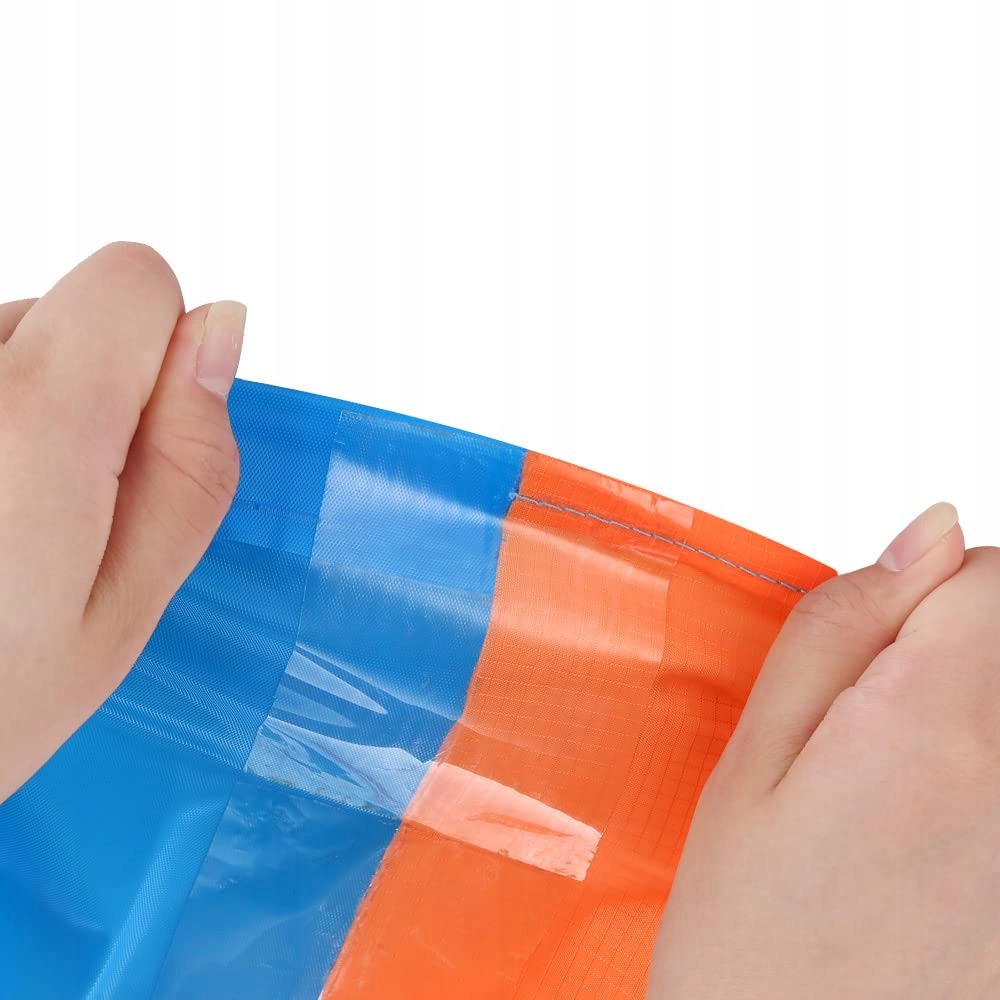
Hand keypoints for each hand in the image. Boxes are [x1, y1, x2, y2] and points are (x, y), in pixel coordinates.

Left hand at [0, 242, 243, 802]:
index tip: (133, 444)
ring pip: (3, 339)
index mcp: (32, 420)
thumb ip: (192, 458)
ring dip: (17, 412)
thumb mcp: (126, 605)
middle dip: (83, 394)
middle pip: (62, 308)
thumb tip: (219, 331)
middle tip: (51, 515)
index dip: (161, 354)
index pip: (134, 277)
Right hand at [648, 503, 999, 997]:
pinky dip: (978, 786)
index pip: (991, 574)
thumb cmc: (749, 946)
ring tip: (899, 799)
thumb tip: (927, 534)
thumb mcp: (750, 768)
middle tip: (873, 730)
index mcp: (929, 730)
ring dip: (967, 721)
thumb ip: (836, 634)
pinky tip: (932, 846)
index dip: (925, 591)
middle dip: (950, 654)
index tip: (875, 644)